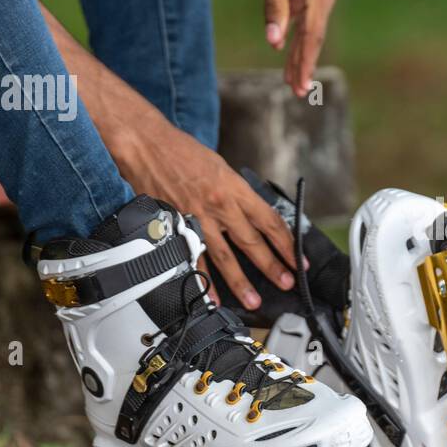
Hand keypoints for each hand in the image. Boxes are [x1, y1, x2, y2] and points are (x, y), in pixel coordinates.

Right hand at [118, 116, 297, 310]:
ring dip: (241, 282)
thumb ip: (238, 194)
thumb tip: (255, 217)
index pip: (270, 221)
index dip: (288, 243)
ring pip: (225, 256)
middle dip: (272, 266)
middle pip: (253, 242)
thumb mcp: (221, 168)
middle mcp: (221, 206)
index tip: (299, 259)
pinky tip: (211, 296)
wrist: (147, 145)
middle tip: (287, 283)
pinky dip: (202, 280)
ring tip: (253, 301)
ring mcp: (198, 219)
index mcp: (235, 189)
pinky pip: (193, 259)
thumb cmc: (183, 152)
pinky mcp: (178, 227)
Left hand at [259, 0, 345, 97]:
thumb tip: (274, 43)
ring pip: (315, 20)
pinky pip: (314, 5)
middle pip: (316, 33)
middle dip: (304, 61)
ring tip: (289, 71)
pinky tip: (289, 36)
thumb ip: (274, 7)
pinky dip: (302, 22)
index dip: (305, 64)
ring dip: (301, 45)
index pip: (312, 36)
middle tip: (296, 90)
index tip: (300, 88)